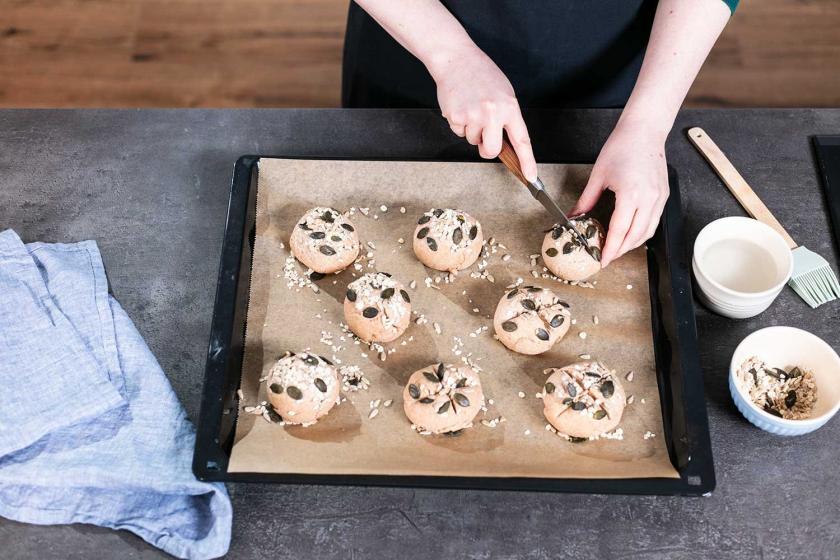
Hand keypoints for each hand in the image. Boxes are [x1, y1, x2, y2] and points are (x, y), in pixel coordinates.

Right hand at [429, 45, 536, 180]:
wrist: (456, 58)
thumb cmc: (481, 74)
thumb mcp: (504, 93)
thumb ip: (506, 117)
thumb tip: (502, 142)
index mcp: (509, 107)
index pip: (522, 140)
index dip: (528, 161)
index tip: (532, 177)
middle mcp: (493, 113)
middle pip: (491, 150)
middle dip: (485, 148)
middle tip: (483, 136)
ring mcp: (474, 115)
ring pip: (472, 140)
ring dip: (470, 130)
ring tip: (470, 107)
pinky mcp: (456, 116)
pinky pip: (458, 132)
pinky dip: (458, 123)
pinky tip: (460, 106)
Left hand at [571, 120, 668, 267]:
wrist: (644, 130)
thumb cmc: (621, 147)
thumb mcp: (598, 176)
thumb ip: (586, 200)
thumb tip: (574, 217)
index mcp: (631, 194)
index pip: (619, 231)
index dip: (610, 249)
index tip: (602, 260)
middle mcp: (649, 198)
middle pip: (635, 236)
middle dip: (621, 251)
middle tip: (607, 257)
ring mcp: (659, 198)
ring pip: (648, 232)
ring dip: (632, 244)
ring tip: (617, 248)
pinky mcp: (663, 195)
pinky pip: (654, 221)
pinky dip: (642, 232)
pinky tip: (631, 234)